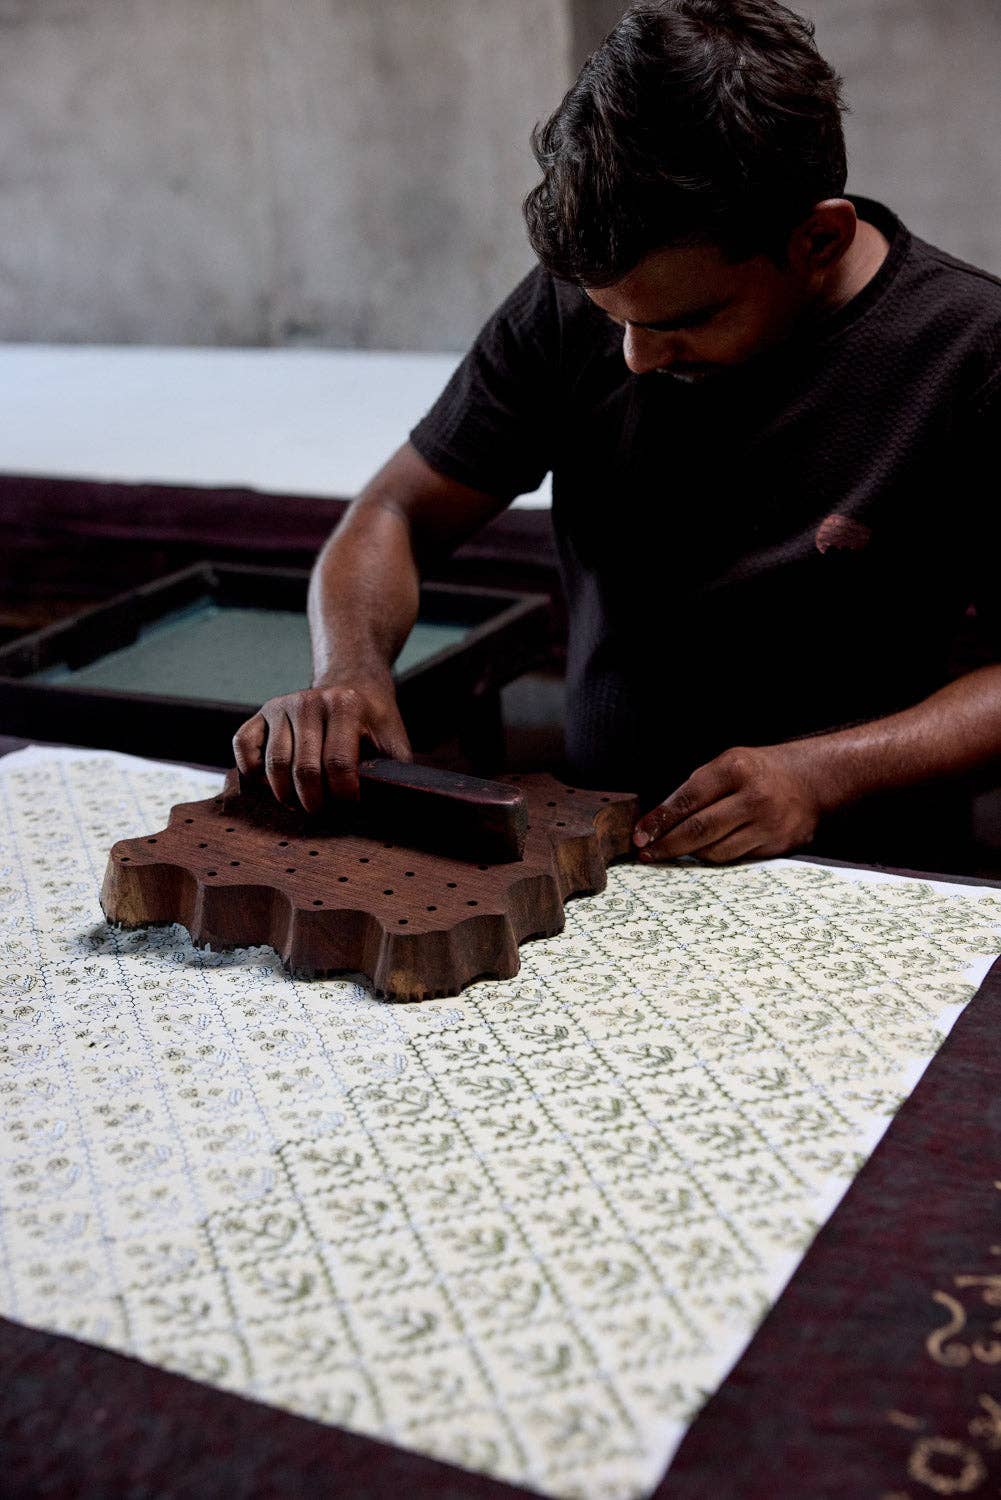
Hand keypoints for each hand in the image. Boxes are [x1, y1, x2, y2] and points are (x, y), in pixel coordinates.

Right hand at [232, 673, 412, 812]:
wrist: (354, 684)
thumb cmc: (375, 724)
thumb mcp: (394, 743)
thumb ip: (392, 774)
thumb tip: (385, 811)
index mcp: (346, 705)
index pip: (338, 764)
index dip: (343, 796)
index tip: (349, 807)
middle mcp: (310, 701)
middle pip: (304, 769)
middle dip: (314, 802)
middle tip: (323, 813)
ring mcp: (282, 705)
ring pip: (274, 764)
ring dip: (286, 795)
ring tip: (301, 804)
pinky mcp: (262, 712)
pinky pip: (244, 746)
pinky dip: (252, 771)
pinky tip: (271, 784)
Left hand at [632, 743, 826, 863]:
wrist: (813, 781)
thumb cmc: (760, 771)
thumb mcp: (729, 763)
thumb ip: (698, 788)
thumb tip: (658, 821)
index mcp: (734, 769)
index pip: (687, 799)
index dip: (659, 821)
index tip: (639, 836)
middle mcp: (752, 797)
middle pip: (699, 830)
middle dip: (667, 845)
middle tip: (646, 853)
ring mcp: (767, 824)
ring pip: (715, 851)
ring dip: (689, 854)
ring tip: (673, 851)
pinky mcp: (776, 845)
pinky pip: (735, 859)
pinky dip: (715, 856)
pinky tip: (704, 852)